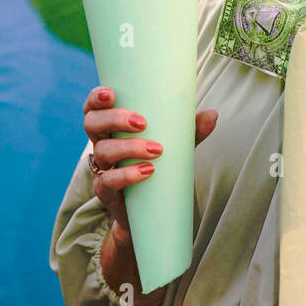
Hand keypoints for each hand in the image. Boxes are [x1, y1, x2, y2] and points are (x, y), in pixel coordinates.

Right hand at [82, 85, 217, 233]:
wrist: (151, 211)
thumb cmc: (159, 166)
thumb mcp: (176, 146)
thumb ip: (191, 130)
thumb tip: (213, 114)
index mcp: (112, 127)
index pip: (94, 107)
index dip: (95, 98)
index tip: (111, 94)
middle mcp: (102, 144)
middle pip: (92, 124)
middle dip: (114, 119)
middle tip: (143, 123)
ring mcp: (102, 168)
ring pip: (103, 151)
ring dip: (128, 147)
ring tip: (156, 150)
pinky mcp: (106, 192)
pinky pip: (107, 181)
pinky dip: (127, 175)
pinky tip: (147, 172)